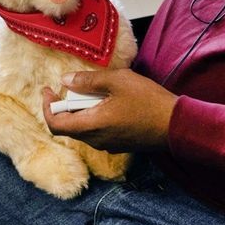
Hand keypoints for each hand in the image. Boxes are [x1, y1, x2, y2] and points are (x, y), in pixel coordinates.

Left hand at [42, 69, 176, 152]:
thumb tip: (65, 80)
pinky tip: (107, 102)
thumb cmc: (148, 101)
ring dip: (80, 112)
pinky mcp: (119, 144)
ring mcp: (109, 145)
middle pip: (68, 127)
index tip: (48, 91)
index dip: (47, 108)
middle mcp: (97, 140)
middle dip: (65, 106)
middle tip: (71, 87)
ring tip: (92, 92)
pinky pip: (97, 132)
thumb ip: (88, 80)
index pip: (55, 125)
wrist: (177, 124)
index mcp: (92, 126)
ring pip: (83, 129)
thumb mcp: (117, 81)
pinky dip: (93, 117)